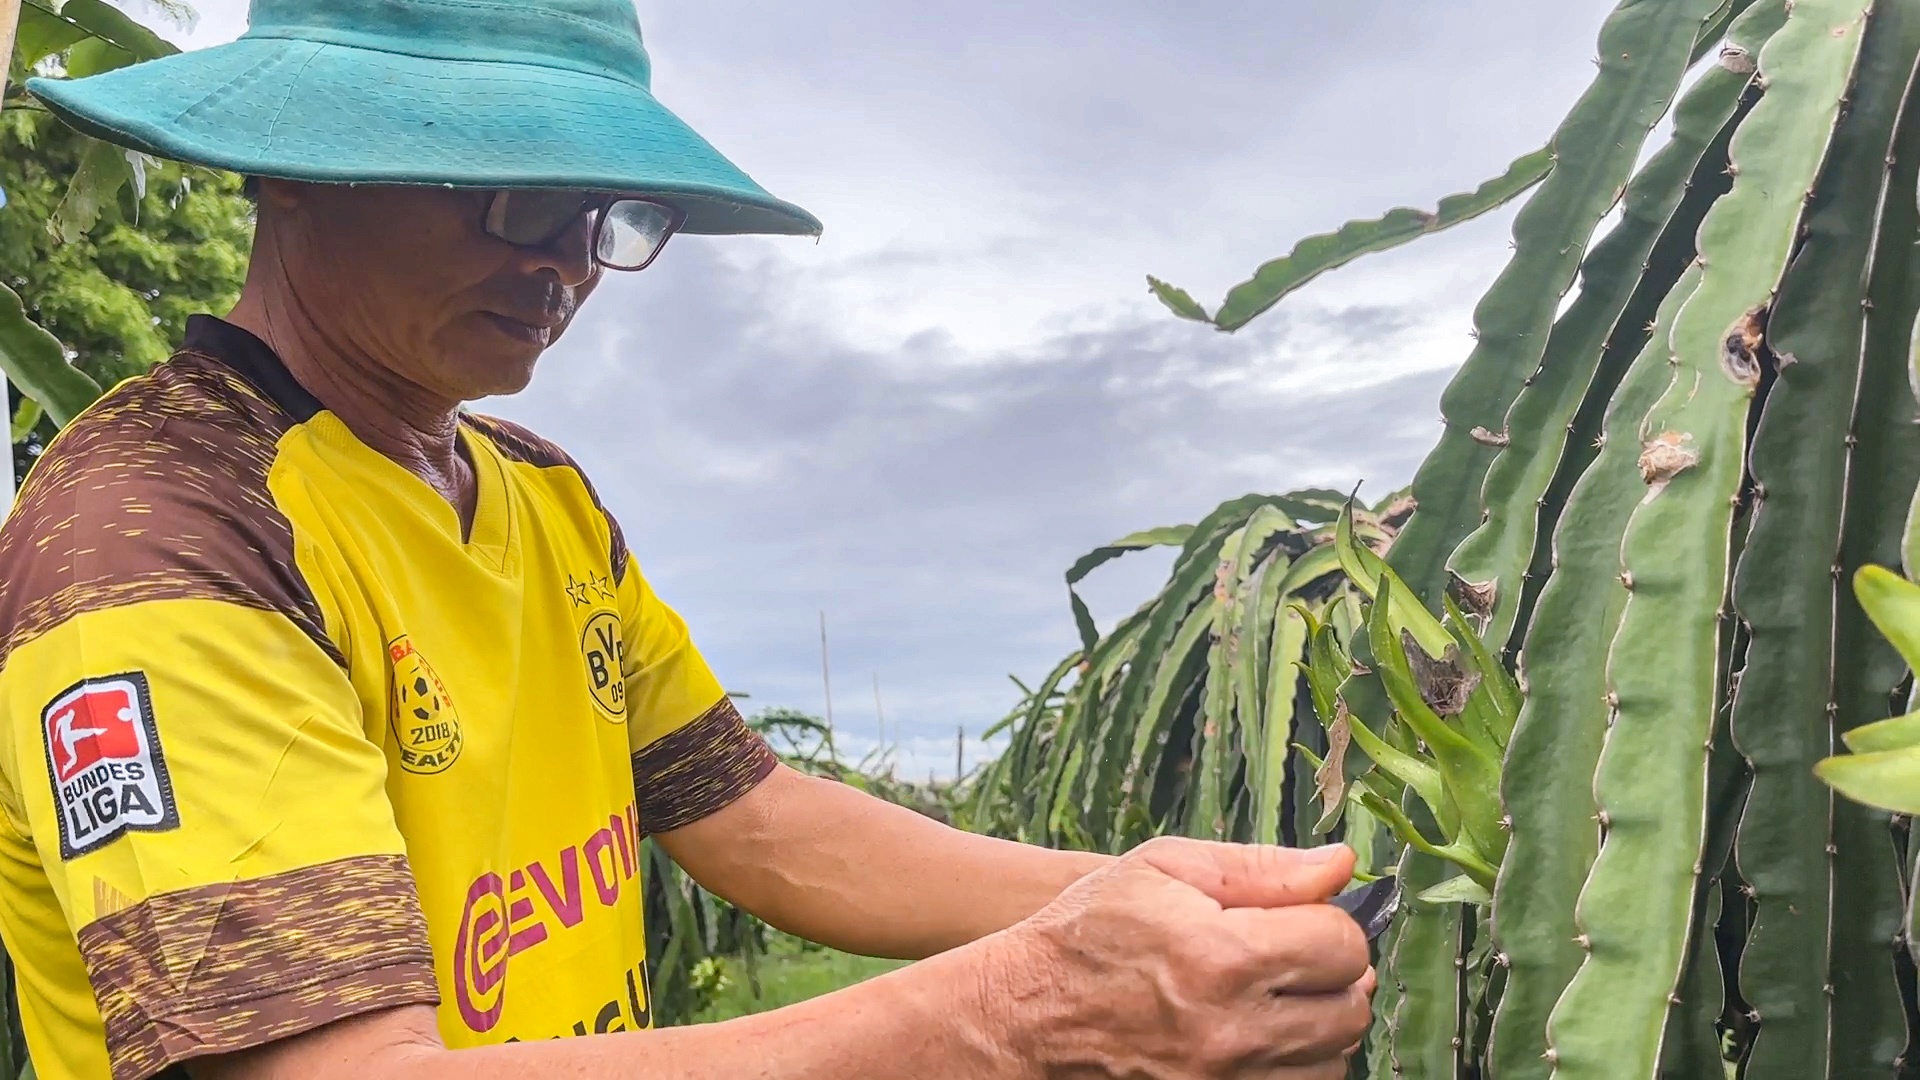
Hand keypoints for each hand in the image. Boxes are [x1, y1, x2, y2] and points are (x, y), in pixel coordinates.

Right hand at [986, 837, 1373, 1078]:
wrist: (1024, 1017)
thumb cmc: (1088, 934)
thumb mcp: (1161, 869)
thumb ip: (1259, 866)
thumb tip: (1340, 864)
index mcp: (1222, 955)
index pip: (1343, 945)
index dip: (1330, 923)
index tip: (1302, 920)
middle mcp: (1233, 1030)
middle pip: (1350, 1009)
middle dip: (1332, 976)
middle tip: (1294, 957)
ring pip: (1333, 1060)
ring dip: (1317, 1025)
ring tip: (1272, 997)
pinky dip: (1293, 1065)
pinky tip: (1258, 1035)